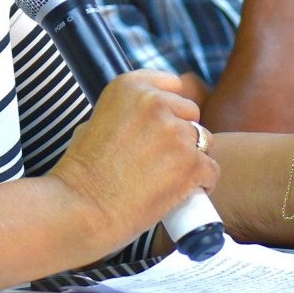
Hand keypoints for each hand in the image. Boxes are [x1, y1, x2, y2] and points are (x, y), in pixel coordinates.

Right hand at [52, 73, 219, 255]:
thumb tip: (146, 123)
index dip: (170, 109)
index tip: (160, 126)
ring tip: (169, 179)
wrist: (81, 208)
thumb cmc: (82, 172)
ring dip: (192, 159)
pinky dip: (201, 183)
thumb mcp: (94, 122)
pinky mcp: (191, 163)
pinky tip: (183, 193)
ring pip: (204, 142)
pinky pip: (211, 170)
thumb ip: (125, 114)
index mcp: (129, 87)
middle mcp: (155, 103)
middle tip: (161, 159)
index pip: (173, 84)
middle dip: (181, 134)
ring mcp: (175, 133)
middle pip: (191, 114)